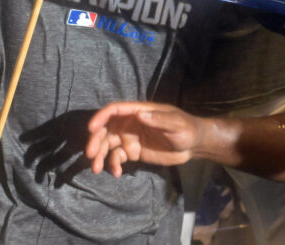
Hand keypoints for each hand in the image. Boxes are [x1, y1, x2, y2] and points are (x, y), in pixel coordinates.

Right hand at [85, 101, 201, 176]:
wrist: (194, 145)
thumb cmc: (186, 128)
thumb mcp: (176, 123)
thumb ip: (158, 119)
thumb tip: (139, 115)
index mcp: (139, 111)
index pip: (115, 110)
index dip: (101, 117)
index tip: (91, 129)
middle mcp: (131, 124)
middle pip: (106, 129)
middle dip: (96, 141)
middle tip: (90, 155)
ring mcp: (131, 139)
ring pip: (108, 145)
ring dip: (100, 155)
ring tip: (95, 169)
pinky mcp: (134, 152)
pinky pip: (117, 157)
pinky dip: (113, 164)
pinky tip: (116, 173)